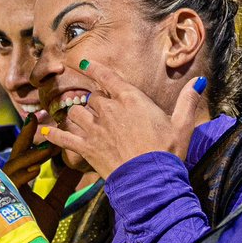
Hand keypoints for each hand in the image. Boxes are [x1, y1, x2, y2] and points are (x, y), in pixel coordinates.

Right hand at [4, 112, 82, 239]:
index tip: (38, 122)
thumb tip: (79, 166)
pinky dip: (24, 175)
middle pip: (14, 156)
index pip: (23, 156)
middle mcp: (7, 185)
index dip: (30, 139)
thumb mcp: (54, 204)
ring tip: (50, 147)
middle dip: (24, 137)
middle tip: (35, 118)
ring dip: (32, 156)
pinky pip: (11, 185)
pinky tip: (37, 168)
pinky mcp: (1, 204)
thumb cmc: (36, 232)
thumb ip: (63, 185)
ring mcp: (2, 193)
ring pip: (14, 167)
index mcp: (17, 183)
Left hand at [44, 59, 206, 178]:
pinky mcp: (86, 148)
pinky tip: (42, 131)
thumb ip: (187, 101)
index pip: (107, 77)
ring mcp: (95, 129)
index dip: (94, 69)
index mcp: (130, 99)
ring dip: (78, 116)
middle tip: (103, 114)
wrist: (150, 179)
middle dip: (95, 104)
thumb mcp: (182, 124)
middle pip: (92, 98)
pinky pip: (63, 138)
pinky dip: (52, 135)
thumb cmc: (167, 151)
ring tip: (84, 123)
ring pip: (76, 113)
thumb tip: (199, 82)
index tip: (82, 63)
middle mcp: (108, 110)